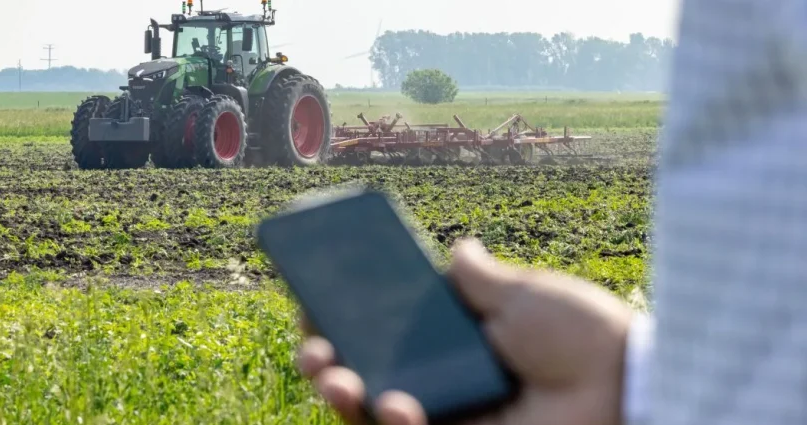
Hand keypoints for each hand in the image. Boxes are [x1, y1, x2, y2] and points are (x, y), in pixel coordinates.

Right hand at [296, 238, 635, 424]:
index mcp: (455, 338)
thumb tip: (459, 249)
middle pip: (366, 372)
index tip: (314, 304)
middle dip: (325, 361)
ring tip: (334, 376)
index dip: (344, 319)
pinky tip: (393, 404)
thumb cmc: (580, 334)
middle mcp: (445, 378)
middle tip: (314, 349)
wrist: (626, 385)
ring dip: (341, 392)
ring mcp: (451, 415)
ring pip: (371, 412)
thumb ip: (481, 278)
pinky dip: (390, 422)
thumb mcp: (522, 293)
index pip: (385, 329)